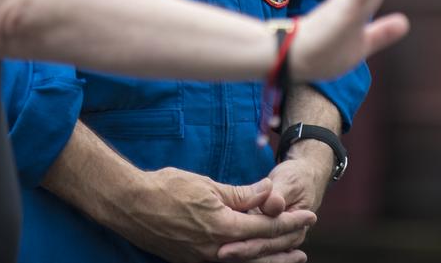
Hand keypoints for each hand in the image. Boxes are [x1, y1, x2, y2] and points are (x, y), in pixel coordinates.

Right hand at [114, 166, 313, 262]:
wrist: (131, 205)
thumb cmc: (166, 188)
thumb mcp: (207, 185)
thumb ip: (240, 194)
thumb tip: (268, 192)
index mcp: (223, 227)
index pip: (265, 225)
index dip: (289, 221)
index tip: (309, 216)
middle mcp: (217, 250)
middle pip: (260, 251)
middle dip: (285, 244)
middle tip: (305, 242)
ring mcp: (204, 259)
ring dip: (271, 260)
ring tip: (291, 258)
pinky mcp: (192, 261)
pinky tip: (254, 259)